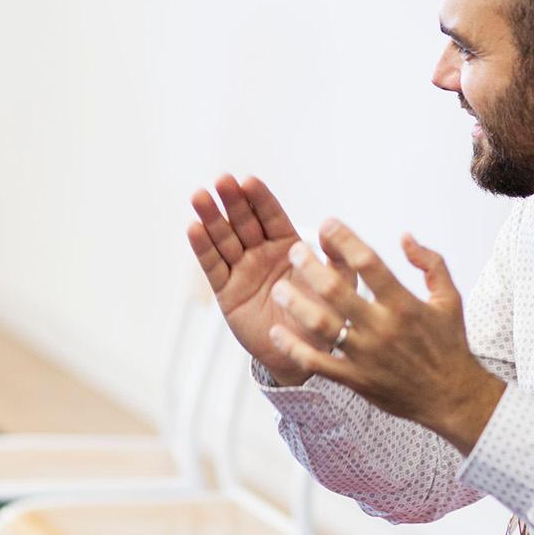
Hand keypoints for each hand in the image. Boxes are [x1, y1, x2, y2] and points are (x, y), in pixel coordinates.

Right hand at [187, 176, 345, 385]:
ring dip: (211, 218)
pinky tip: (194, 228)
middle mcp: (261, 254)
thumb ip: (338, 257)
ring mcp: (242, 271)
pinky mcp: (227, 292)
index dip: (259, 199)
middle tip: (222, 181)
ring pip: (224, 240)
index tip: (248, 180)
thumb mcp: (340, 285)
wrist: (305, 354)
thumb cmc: (325, 317)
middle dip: (233, 201)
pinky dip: (203, 248)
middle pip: (243, 222)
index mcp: (287, 246)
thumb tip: (330, 226)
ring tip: (200, 198)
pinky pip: (214, 267)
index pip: (271, 216)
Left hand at [270, 219, 503, 452]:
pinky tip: (277, 332)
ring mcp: (366, 356)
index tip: (327, 224)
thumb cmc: (449, 344)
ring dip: (296, 304)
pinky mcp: (356, 380)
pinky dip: (294, 348)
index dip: (345, 239)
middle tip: (294, 251)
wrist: (452, 397)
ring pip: (322, 326)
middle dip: (310, 267)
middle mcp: (382, 328)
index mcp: (404, 304)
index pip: (369, 263)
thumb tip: (404, 237)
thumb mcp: (450, 298)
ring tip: (280, 288)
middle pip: (337, 291)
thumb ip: (430, 263)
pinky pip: (318, 363)